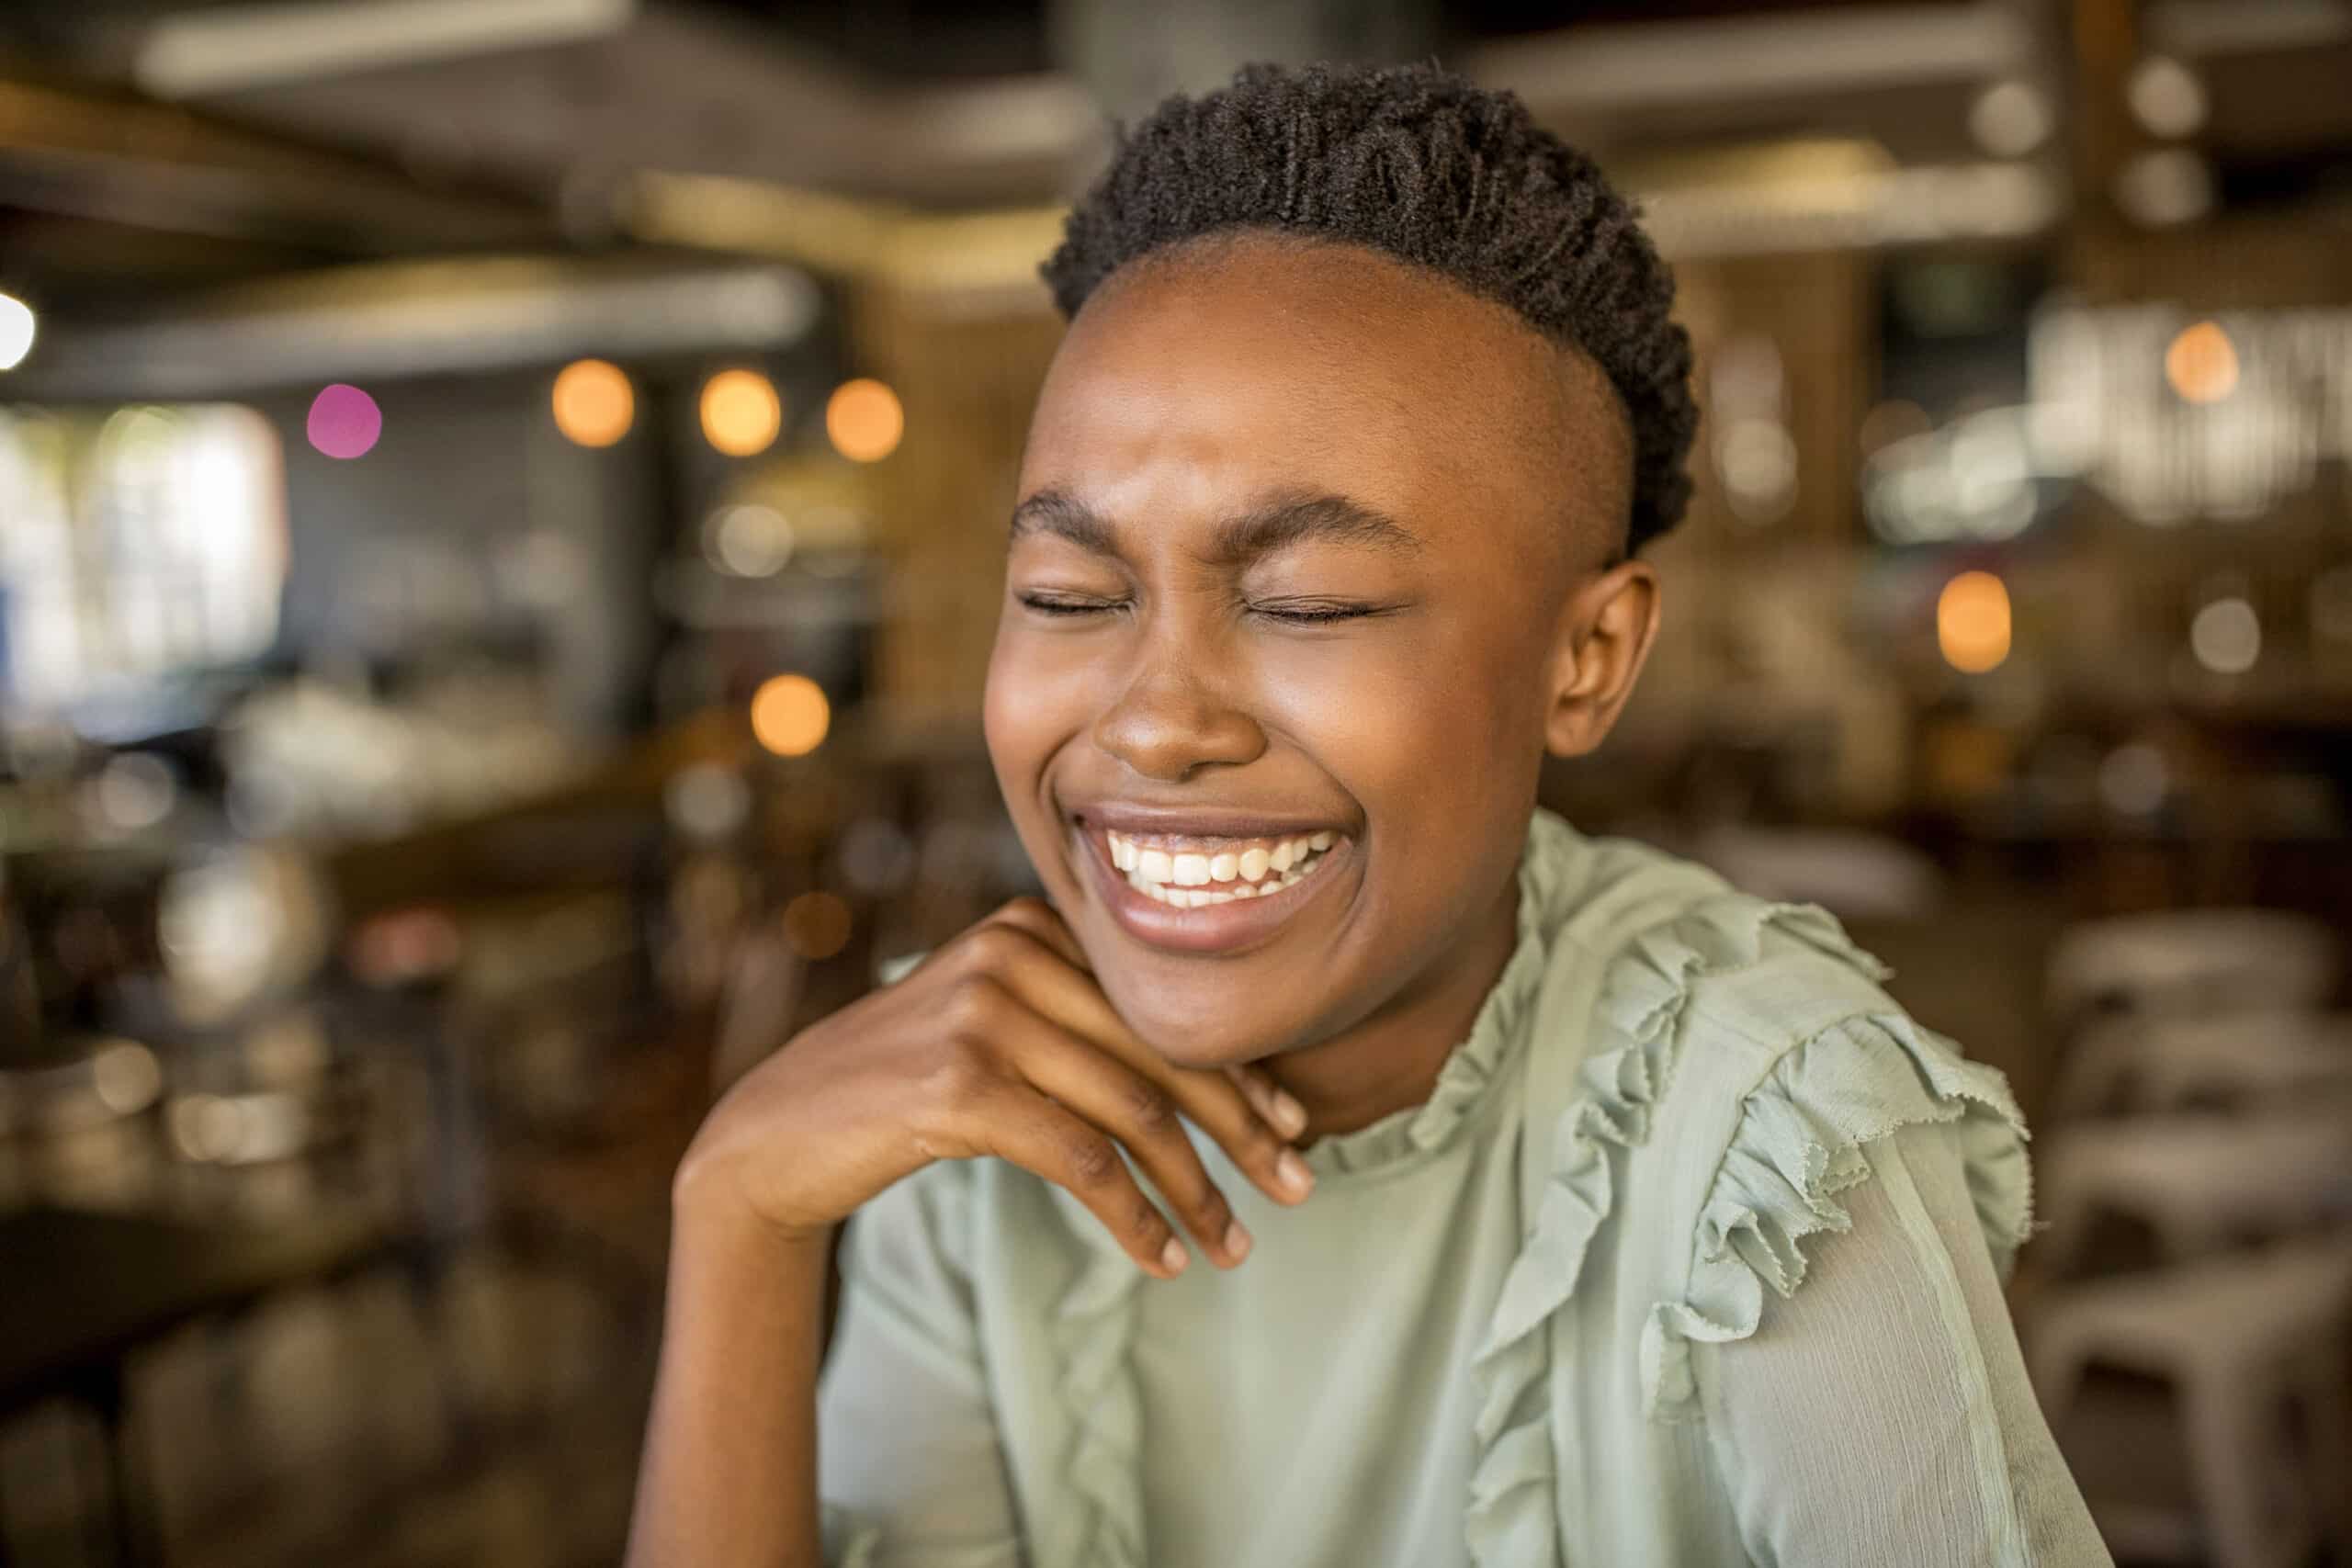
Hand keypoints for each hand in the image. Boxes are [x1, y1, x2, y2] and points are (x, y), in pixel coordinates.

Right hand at [677, 897, 1313, 1276]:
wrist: (777, 1131)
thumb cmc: (900, 1087)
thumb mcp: (989, 1022)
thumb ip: (1075, 1021)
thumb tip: (1217, 1079)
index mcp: (1031, 925)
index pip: (1163, 1005)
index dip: (1240, 1070)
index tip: (1294, 1128)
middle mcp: (1012, 952)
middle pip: (1165, 1052)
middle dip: (1244, 1131)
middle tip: (1300, 1190)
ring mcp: (985, 1013)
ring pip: (1135, 1113)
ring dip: (1199, 1192)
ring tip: (1236, 1248)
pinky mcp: (962, 1084)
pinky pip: (1086, 1161)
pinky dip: (1136, 1218)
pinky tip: (1163, 1257)